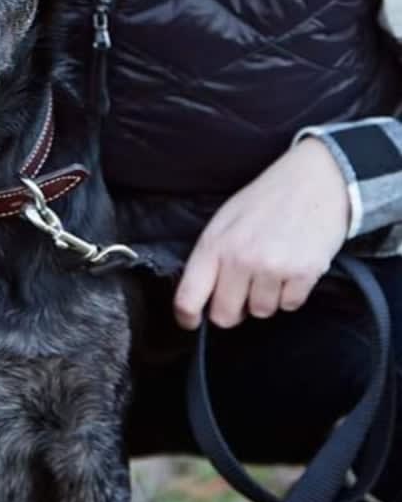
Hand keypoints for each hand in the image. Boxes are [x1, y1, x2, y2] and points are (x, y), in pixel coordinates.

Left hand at [173, 138, 350, 329]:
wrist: (315, 180)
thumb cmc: (267, 199)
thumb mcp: (227, 219)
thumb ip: (213, 256)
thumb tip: (202, 295)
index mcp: (215, 243)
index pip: (188, 296)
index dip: (187, 316)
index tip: (192, 321)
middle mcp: (240, 258)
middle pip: (224, 316)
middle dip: (233, 308)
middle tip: (244, 287)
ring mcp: (272, 267)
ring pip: (260, 312)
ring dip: (266, 297)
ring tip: (274, 266)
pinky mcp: (302, 274)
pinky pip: (290, 306)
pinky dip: (292, 292)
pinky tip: (293, 266)